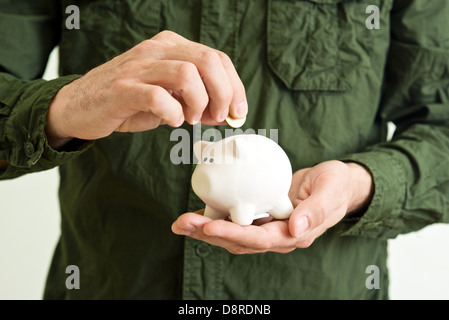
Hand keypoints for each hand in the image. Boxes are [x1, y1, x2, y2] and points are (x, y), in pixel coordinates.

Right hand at [45, 30, 247, 148]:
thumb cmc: (128, 102)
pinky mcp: (122, 88)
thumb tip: (226, 113)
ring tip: (191, 119)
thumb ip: (196, 100)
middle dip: (223, 93)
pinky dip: (173, 114)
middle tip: (218, 117)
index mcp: (171, 47)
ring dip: (199, 103)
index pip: (216, 57)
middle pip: (207, 60)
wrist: (80, 107)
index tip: (238, 112)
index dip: (235, 86)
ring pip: (187, 74)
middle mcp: (156, 50)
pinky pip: (158, 97)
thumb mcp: (168, 97)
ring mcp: (138, 67)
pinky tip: (172, 121)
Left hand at [172, 161, 372, 253]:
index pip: (258, 239)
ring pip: (232, 232)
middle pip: (238, 239)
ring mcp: (267, 227)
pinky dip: (216, 215)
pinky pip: (236, 218)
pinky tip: (198, 209)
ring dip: (205, 228)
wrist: (335, 184)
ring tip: (181, 221)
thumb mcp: (331, 192)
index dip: (232, 233)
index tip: (208, 225)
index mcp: (293, 236)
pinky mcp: (261, 215)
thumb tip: (295, 228)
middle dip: (208, 233)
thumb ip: (316, 211)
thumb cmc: (336, 186)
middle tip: (182, 223)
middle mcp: (276, 236)